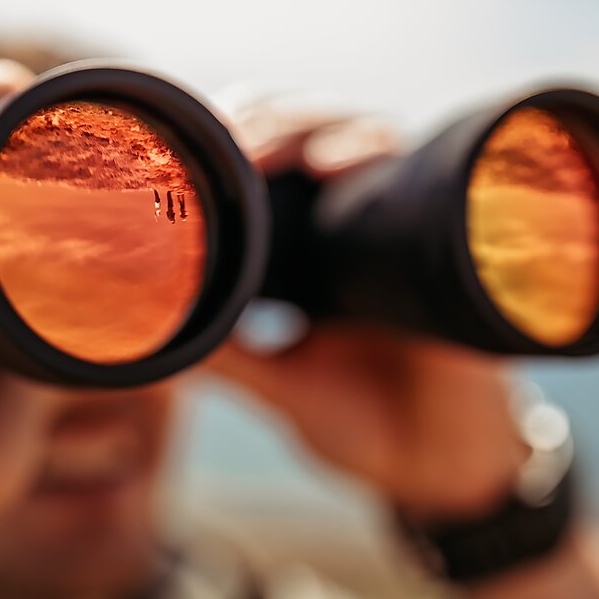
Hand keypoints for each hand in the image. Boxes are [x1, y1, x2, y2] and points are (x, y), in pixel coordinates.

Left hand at [210, 106, 527, 519]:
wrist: (443, 476)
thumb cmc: (367, 426)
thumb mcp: (281, 388)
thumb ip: (227, 356)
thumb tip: (150, 334)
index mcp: (310, 249)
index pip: (270, 165)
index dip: (232, 141)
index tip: (181, 152)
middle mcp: (356, 226)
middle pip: (310, 133)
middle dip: (265, 121)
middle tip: (225, 142)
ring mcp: (403, 231)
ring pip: (364, 135)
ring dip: (313, 128)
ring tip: (269, 148)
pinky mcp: (449, 250)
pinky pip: (424, 181)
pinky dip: (380, 155)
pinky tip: (340, 159)